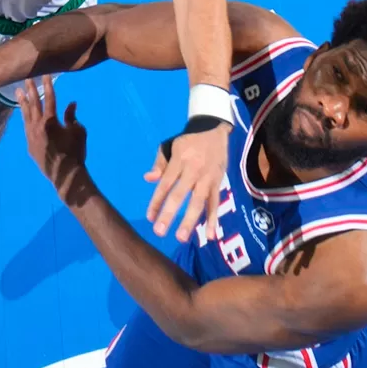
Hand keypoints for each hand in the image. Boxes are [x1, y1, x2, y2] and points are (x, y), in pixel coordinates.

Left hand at [16, 77, 88, 192]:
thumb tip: (71, 103)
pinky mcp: (29, 145)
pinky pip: (26, 128)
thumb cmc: (75, 152)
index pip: (49, 99)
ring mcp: (31, 136)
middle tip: (26, 80)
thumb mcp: (78, 131)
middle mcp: (38, 126)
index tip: (45, 75)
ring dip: (23, 103)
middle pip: (34, 105)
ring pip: (26, 116)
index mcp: (51, 121)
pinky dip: (25, 119)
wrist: (65, 175)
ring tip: (18, 93)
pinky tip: (24, 114)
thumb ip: (71, 116)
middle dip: (30, 91)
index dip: (48, 86)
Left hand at [144, 123, 230, 242]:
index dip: (157, 201)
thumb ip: (160, 164)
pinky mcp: (218, 183)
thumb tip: (148, 179)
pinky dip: (213, 219)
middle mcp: (193, 171)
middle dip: (169, 214)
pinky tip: (209, 235)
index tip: (150, 217)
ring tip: (182, 238)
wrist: (214, 129)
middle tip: (159, 232)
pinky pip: (215, 203)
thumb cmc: (188, 141)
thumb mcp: (170, 146)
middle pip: (180, 194)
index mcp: (179, 161)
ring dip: (190, 221)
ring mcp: (207, 178)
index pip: (165, 184)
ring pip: (199, 202)